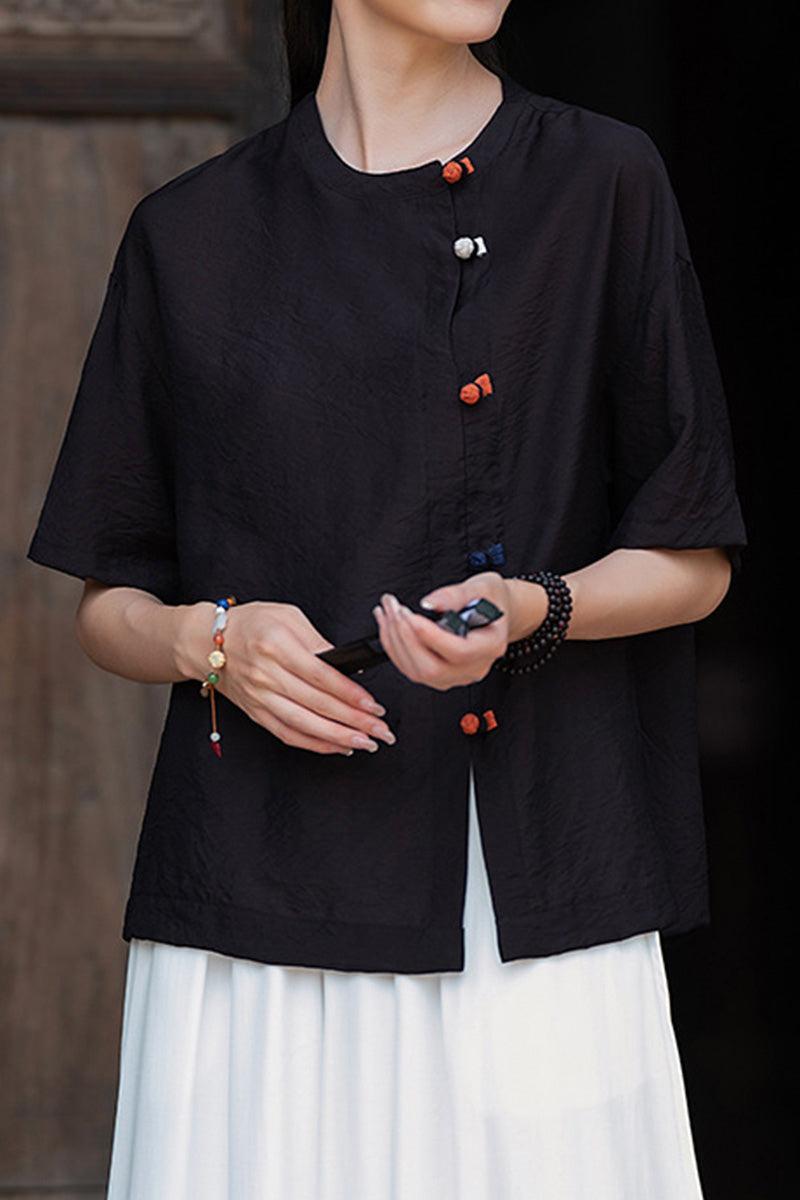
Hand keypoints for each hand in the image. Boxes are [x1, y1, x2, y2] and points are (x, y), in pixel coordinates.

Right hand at [176, 600, 395, 754]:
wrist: (205, 642)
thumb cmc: (250, 623)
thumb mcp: (287, 616)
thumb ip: (317, 641)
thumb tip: (346, 666)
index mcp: (276, 645)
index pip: (320, 676)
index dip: (350, 694)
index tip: (374, 705)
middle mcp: (266, 674)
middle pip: (316, 704)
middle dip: (354, 721)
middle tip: (382, 731)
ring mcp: (259, 697)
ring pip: (304, 725)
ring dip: (338, 738)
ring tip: (366, 743)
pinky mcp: (256, 713)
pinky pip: (288, 734)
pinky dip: (315, 744)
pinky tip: (338, 746)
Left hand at [371, 572, 548, 690]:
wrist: (495, 610)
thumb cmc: (491, 599)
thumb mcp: (481, 587)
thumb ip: (455, 595)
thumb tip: (428, 603)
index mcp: (491, 646)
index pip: (459, 652)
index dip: (431, 637)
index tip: (410, 615)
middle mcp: (474, 667)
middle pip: (433, 669)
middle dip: (406, 639)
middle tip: (393, 609)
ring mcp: (456, 675)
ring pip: (417, 672)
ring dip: (395, 642)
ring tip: (386, 612)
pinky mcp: (440, 675)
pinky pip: (412, 668)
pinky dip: (395, 647)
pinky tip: (388, 625)